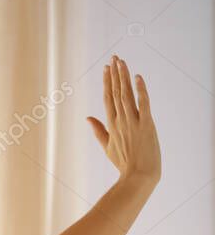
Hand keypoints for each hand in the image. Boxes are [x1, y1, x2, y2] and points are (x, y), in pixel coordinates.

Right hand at [87, 55, 160, 186]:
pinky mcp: (146, 125)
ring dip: (124, 77)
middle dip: (114, 74)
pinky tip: (138, 77)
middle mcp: (121, 121)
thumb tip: (88, 117)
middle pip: (116, 93)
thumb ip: (98, 131)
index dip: (107, 82)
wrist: (138, 176)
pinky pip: (143, 103)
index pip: (108, 99)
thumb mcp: (108, 147)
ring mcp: (133, 122)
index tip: (106, 68)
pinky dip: (140, 90)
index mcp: (112, 125)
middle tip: (114, 58)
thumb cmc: (125, 164)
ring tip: (121, 61)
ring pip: (126, 95)